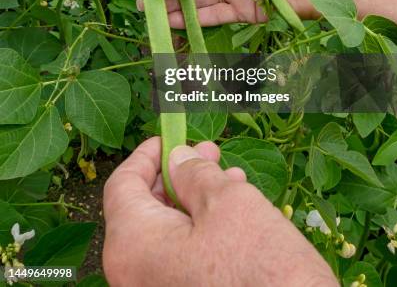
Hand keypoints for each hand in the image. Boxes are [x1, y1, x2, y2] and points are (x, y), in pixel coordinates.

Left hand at [103, 137, 336, 286]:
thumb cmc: (259, 267)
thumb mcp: (228, 202)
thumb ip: (194, 173)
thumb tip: (177, 159)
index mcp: (132, 244)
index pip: (122, 184)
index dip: (147, 154)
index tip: (171, 137)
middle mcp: (133, 274)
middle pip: (144, 208)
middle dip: (179, 174)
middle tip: (210, 152)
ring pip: (166, 233)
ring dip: (197, 199)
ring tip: (232, 177)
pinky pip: (179, 258)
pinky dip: (202, 230)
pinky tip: (235, 213)